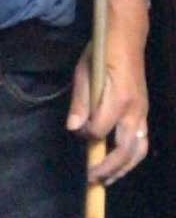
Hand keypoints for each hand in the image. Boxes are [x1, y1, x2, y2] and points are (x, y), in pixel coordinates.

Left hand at [66, 41, 148, 185]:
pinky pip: (142, 141)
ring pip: (138, 150)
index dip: (87, 136)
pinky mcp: (144, 112)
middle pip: (125, 150)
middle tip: (92, 180)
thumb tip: (74, 129)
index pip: (101, 130)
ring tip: (107, 180)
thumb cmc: (101, 52)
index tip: (77, 134)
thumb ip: (81, 102)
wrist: (127, 37)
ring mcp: (142, 112)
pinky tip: (119, 163)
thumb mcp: (84, 72)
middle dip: (108, 168)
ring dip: (123, 168)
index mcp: (119, 99)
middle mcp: (135, 110)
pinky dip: (131, 157)